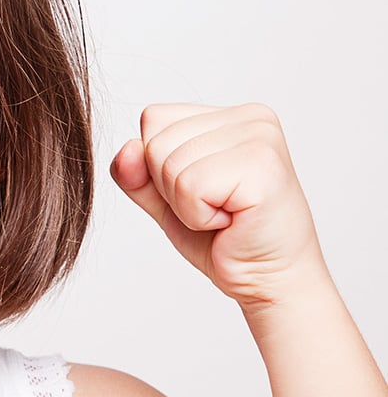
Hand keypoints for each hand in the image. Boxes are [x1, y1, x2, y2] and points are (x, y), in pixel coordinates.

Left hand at [110, 103, 324, 307]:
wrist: (270, 280)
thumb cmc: (225, 239)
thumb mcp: (165, 200)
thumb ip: (137, 174)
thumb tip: (126, 149)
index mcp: (229, 116)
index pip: (153, 119)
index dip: (159, 167)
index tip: (202, 191)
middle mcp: (250, 117)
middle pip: (156, 142)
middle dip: (171, 189)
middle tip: (216, 208)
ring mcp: (260, 137)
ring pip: (169, 164)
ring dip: (186, 206)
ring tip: (226, 214)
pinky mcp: (262, 165)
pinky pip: (190, 186)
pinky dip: (198, 216)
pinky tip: (233, 221)